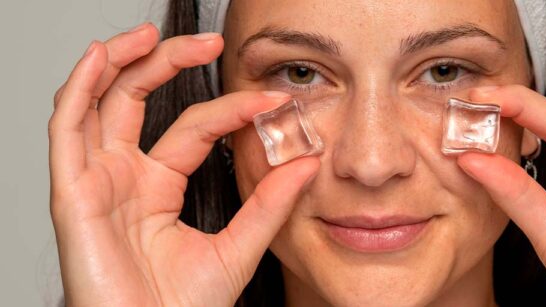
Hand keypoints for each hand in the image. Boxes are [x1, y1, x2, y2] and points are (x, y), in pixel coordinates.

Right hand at [49, 24, 318, 305]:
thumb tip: (307, 160)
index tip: (272, 101)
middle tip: (210, 42)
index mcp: (158, 186)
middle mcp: (124, 177)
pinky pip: (66, 131)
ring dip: (120, 61)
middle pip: (137, 100)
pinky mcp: (72, 195)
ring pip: (98, 103)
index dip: (231, 108)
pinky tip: (101, 57)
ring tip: (152, 33)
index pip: (194, 127)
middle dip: (167, 62)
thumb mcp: (238, 245)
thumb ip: (270, 203)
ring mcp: (96, 182)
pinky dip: (79, 89)